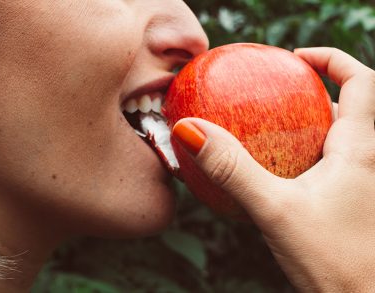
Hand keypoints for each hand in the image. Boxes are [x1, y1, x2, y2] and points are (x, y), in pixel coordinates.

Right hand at [172, 48, 374, 291]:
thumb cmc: (336, 262)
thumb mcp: (275, 210)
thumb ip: (231, 170)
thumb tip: (191, 131)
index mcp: (360, 150)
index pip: (362, 81)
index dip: (330, 58)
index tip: (293, 58)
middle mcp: (366, 160)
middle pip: (348, 105)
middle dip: (311, 91)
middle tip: (273, 93)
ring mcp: (358, 182)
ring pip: (335, 136)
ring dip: (304, 123)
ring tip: (268, 128)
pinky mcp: (347, 201)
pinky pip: (324, 164)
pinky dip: (299, 154)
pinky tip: (273, 171)